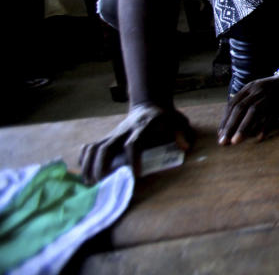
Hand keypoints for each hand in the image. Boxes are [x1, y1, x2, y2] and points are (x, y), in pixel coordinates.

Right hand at [79, 103, 193, 183]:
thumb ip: (181, 132)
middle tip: (101, 184)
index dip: (133, 159)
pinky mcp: (105, 138)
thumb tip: (185, 146)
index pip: (134, 144)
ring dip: (88, 166)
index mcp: (142, 128)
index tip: (136, 175)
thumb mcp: (177, 121)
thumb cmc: (164, 117)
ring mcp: (112, 135)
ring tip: (88, 184)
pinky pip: (89, 147)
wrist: (148, 105)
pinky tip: (84, 174)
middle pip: (106, 147)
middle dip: (102, 166)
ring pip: (94, 148)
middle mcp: (123, 131)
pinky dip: (84, 160)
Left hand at [218, 76, 278, 144]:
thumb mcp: (255, 90)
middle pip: (240, 108)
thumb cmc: (271, 89)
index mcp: (249, 87)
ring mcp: (269, 96)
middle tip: (223, 141)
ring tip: (235, 141)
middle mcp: (257, 91)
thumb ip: (245, 102)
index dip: (225, 120)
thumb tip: (230, 123)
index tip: (221, 134)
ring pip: (253, 112)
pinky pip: (271, 116)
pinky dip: (264, 127)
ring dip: (243, 127)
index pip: (233, 104)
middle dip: (230, 126)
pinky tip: (258, 138)